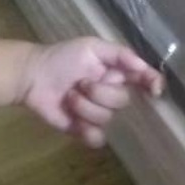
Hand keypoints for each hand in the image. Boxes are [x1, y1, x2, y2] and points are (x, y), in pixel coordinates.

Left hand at [19, 37, 163, 147]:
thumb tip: (144, 68)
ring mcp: (98, 114)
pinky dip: (87, 131)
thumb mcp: (91, 47)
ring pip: (107, 118)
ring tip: (68, 97)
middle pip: (123, 102)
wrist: (31, 76)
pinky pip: (98, 138)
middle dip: (100, 93)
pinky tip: (74, 122)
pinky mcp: (84, 130)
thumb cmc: (61, 57)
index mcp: (117, 75)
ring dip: (84, 107)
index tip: (154, 89)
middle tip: (80, 84)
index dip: (153, 85)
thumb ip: (120, 54)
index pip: (145, 81)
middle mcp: (111, 95)